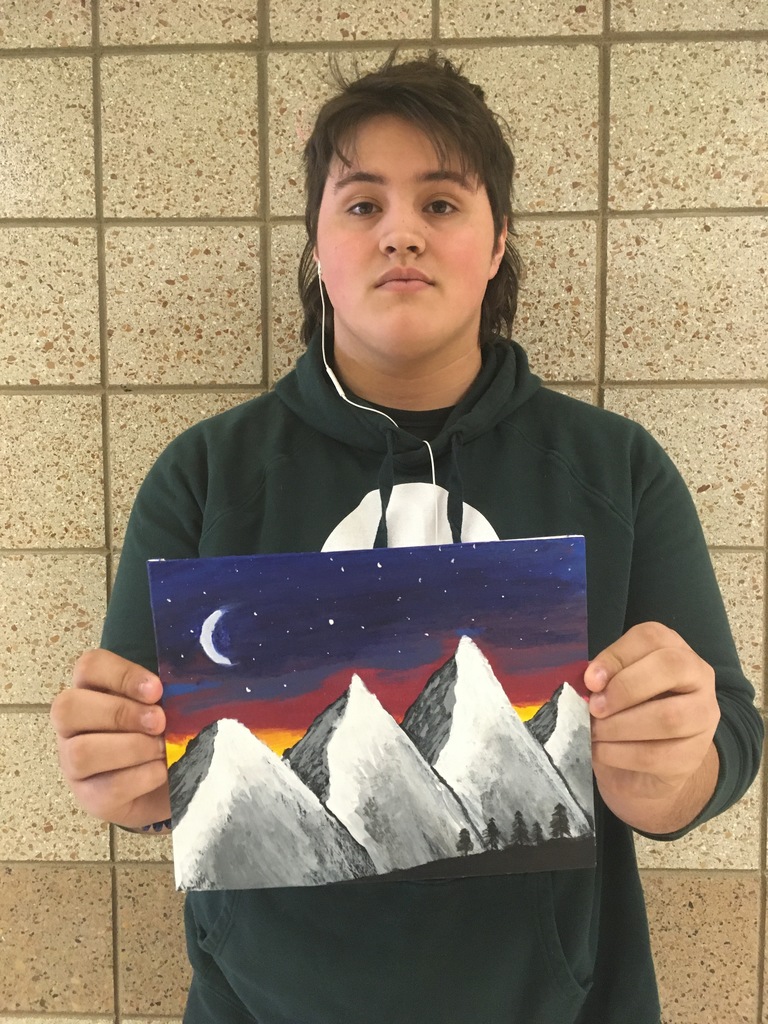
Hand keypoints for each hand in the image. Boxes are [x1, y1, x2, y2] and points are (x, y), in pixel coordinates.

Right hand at [51, 649, 170, 828]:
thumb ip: (166, 694)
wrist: (171, 783)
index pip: (89, 667)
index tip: (157, 689)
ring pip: (81, 752)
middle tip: (159, 721)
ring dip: (131, 748)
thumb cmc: (163, 732)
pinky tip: (162, 771)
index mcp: (91, 689)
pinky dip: (142, 777)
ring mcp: (73, 763)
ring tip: (163, 748)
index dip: (121, 675)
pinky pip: (107, 787)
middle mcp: (72, 725)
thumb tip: (182, 691)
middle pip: (69, 707)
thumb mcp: (167, 706)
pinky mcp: (90, 797)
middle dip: (120, 713)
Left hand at [584, 622, 719, 833]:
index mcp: (672, 647)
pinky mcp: (694, 755)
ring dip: (620, 726)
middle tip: (594, 708)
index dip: (617, 656)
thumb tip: (590, 683)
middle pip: (670, 667)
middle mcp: (697, 674)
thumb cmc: (624, 709)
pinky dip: (620, 754)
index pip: (650, 637)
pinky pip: (657, 755)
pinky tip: (600, 751)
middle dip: (625, 688)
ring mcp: (703, 715)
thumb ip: (603, 678)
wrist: (645, 761)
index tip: (590, 680)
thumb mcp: (611, 685)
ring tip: (593, 732)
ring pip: (668, 717)